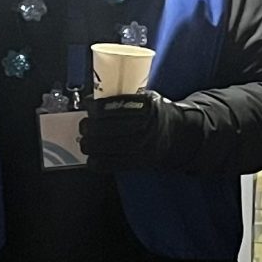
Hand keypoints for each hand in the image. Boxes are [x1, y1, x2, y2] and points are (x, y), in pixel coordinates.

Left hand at [78, 92, 199, 170]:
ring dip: (89, 144)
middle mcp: (145, 127)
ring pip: (104, 147)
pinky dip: (96, 162)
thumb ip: (125, 97)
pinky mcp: (138, 162)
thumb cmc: (158, 115)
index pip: (112, 107)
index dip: (95, 107)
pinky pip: (110, 164)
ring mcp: (142, 146)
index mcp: (146, 107)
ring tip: (85, 141)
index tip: (89, 106)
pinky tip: (92, 158)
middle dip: (88, 127)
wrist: (177, 136)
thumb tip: (96, 98)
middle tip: (84, 125)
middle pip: (104, 128)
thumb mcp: (147, 98)